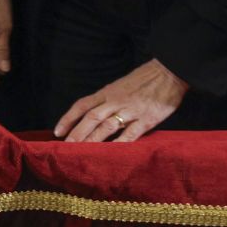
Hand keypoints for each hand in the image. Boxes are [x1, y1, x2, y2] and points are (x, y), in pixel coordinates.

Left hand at [55, 59, 189, 141]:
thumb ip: (108, 99)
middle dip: (77, 133)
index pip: (82, 105)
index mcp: (107, 92)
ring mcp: (131, 110)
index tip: (57, 131)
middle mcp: (115, 101)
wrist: (168, 72)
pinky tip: (111, 153)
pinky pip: (131, 133)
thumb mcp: (120, 86)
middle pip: (91, 118)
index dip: (68, 118)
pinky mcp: (147, 119)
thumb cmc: (144, 79)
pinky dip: (119, 143)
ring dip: (93, 140)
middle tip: (65, 147)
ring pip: (107, 126)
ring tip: (82, 152)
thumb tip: (94, 115)